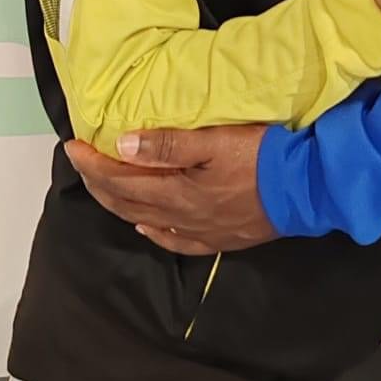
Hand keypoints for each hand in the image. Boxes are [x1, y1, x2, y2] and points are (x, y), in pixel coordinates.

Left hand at [66, 127, 274, 255]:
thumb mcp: (214, 141)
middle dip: (98, 182)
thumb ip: (167, 145)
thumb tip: (120, 146)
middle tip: (80, 162)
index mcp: (175, 192)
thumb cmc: (261, 157)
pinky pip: (175, 239)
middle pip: (126, 202)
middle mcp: (180, 217)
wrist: (307, 189)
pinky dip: (153, 230)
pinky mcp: (220, 238)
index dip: (92, 164)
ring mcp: (200, 231)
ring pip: (145, 220)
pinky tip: (145, 225)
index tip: (72, 145)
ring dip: (119, 204)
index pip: (120, 179)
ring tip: (102, 188)